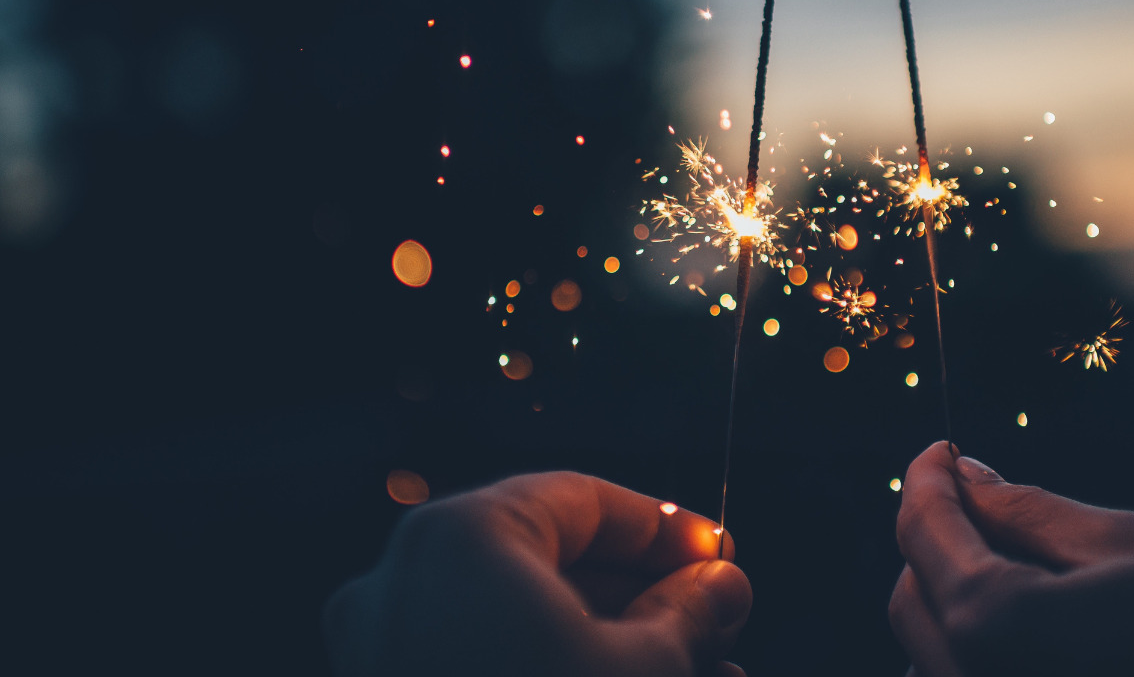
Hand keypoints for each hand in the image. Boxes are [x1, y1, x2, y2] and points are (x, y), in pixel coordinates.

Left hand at [324, 472, 750, 676]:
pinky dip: (553, 670)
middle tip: (715, 624)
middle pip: (550, 562)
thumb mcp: (643, 670)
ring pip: (521, 620)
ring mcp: (385, 649)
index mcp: (462, 538)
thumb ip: (688, 611)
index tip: (721, 557)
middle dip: (644, 596)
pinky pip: (486, 662)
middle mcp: (405, 581)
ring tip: (698, 675)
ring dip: (611, 643)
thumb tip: (721, 584)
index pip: (582, 501)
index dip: (665, 528)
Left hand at [889, 442, 1133, 676]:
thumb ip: (1023, 513)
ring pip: (935, 651)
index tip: (940, 452)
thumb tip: (963, 475)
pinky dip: (985, 645)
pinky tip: (1036, 611)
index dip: (925, 483)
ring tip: (1012, 549)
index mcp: (998, 630)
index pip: (925, 539)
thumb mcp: (1121, 542)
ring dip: (957, 594)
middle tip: (977, 489)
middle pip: (914, 600)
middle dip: (936, 538)